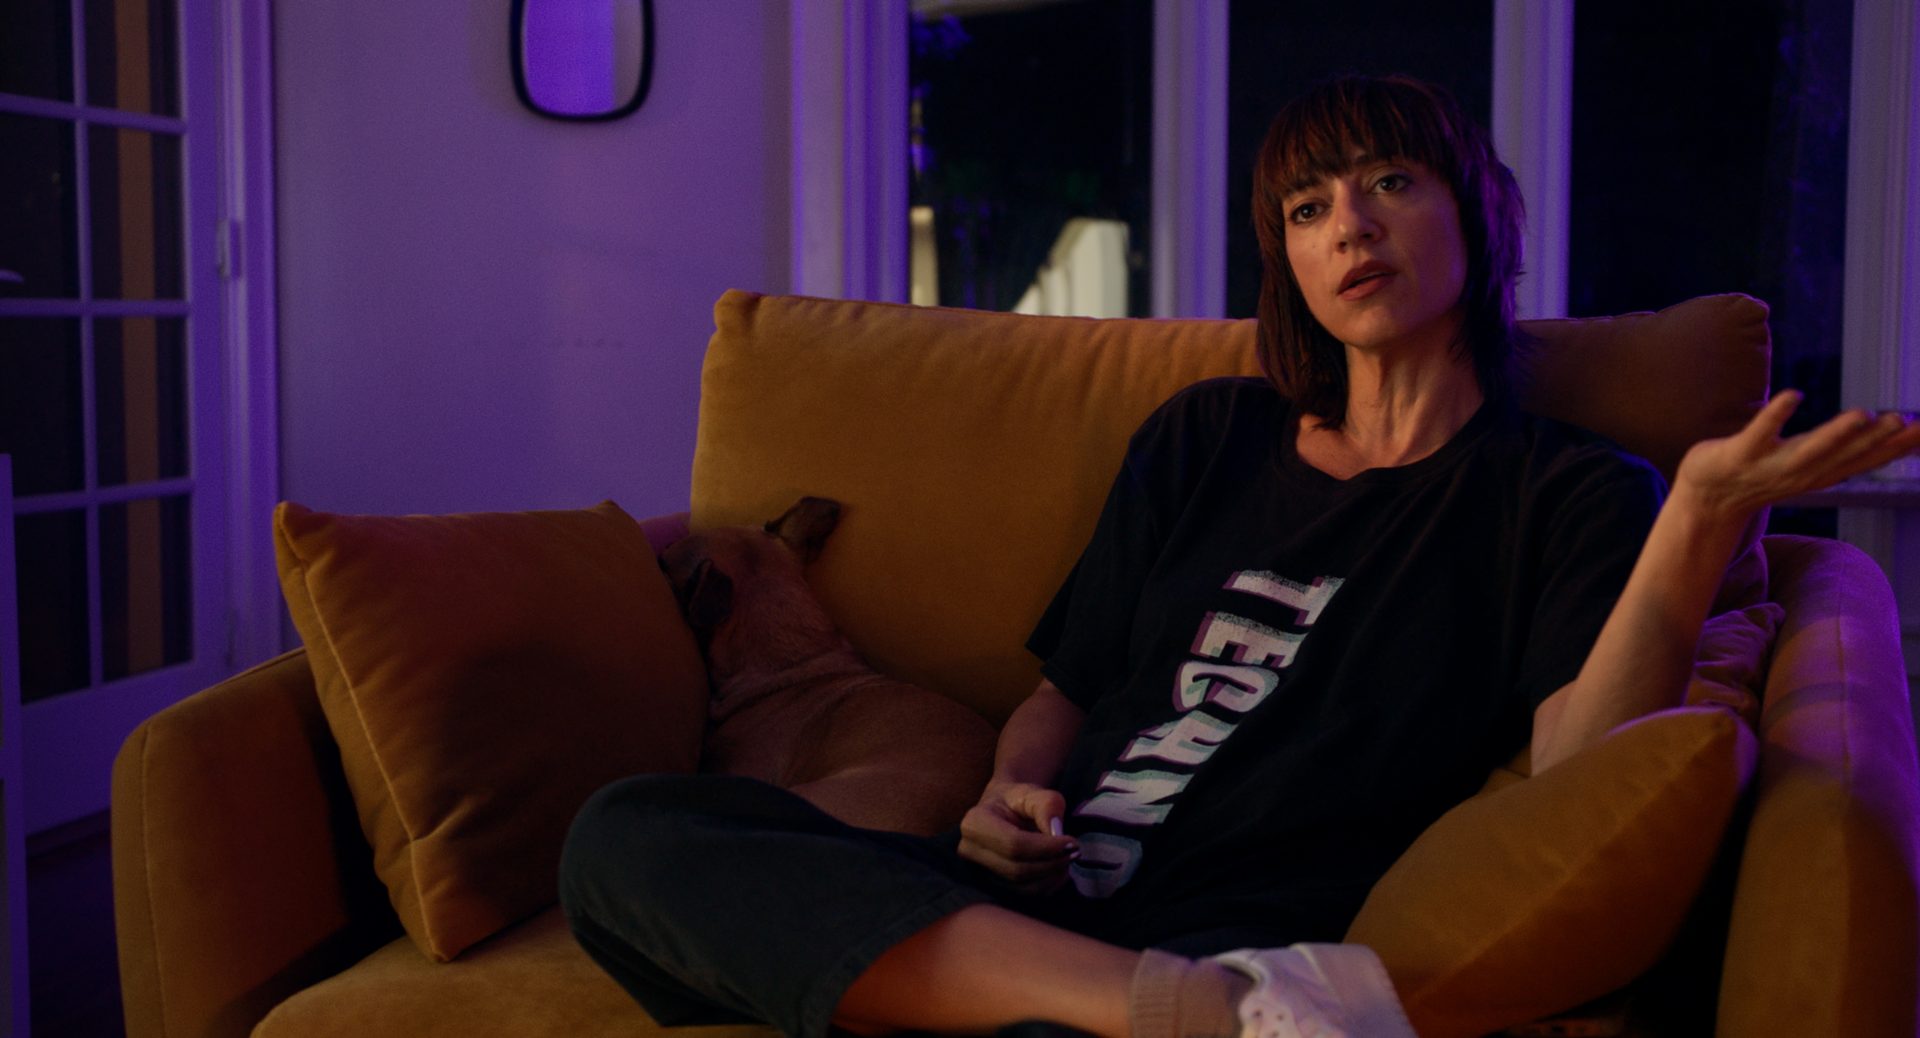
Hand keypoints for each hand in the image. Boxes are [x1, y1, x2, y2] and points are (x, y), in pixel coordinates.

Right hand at [956, 781, 1078, 894]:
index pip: (1013, 845)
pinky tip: (1059, 869)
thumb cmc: (1018, 799)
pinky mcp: (993, 885)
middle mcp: (970, 851)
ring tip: (1068, 858)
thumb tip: (1056, 831)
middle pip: (1017, 870)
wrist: (1005, 810)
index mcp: (975, 823)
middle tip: (1075, 851)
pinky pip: (1025, 895)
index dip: (1046, 848)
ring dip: (1052, 876)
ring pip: (1022, 887)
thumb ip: (1047, 804)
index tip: (1072, 842)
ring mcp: (979, 872)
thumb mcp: (1033, 792)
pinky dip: (1048, 885)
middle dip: (1052, 863)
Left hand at [1674, 390, 1919, 519]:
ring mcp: (1768, 466)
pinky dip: (1775, 415)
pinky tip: (1794, 395)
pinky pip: (1759, 433)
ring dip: (1835, 434)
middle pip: (1841, 457)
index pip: (1863, 461)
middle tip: (1903, 421)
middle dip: (1874, 441)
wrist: (1705, 499)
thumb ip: (1846, 449)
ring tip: (1863, 414)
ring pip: (1807, 450)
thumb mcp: (1811, 463)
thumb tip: (1888, 431)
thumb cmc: (1763, 473)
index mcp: (1819, 473)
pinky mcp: (1738, 454)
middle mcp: (1799, 473)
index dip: (1894, 449)